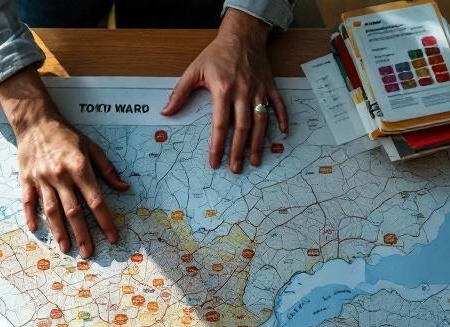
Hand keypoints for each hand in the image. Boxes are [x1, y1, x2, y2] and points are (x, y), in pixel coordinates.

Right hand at [0, 69, 129, 257]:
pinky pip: (28, 201)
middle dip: (82, 234)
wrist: (35, 121)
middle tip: (88, 252)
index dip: (105, 221)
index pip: (95, 201)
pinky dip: (31, 216)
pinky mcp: (26, 179)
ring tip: (66, 248)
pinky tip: (35, 230)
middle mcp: (61, 176)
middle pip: (73, 211)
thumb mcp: (91, 147)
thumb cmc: (66, 135)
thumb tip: (123, 187)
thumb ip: (107, 169)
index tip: (112, 237)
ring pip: (51, 211)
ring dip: (59, 231)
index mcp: (80, 168)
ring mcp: (42, 179)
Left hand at [162, 8, 288, 172]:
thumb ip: (180, 92)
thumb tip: (166, 112)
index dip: (217, 145)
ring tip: (256, 160)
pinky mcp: (269, 86)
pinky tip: (283, 134)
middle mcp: (243, 92)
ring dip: (258, 143)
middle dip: (238, 151)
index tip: (214, 162)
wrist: (242, 34)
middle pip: (242, 128)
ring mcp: (258, 90)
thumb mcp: (194, 70)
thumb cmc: (217, 53)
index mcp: (223, 90)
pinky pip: (278, 105)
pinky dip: (282, 119)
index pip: (220, 124)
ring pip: (261, 121)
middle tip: (236, 169)